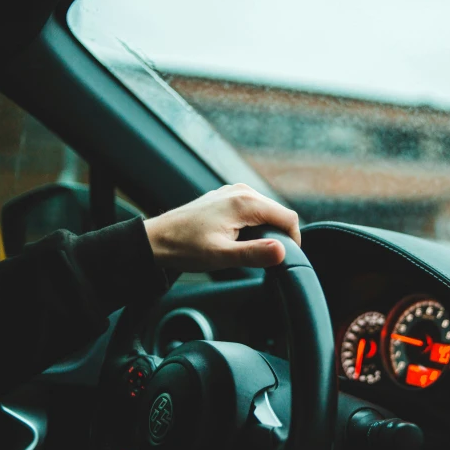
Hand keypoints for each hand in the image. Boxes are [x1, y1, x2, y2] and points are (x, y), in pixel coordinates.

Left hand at [143, 184, 299, 271]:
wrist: (156, 239)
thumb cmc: (184, 247)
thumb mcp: (221, 256)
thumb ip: (254, 254)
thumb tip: (282, 251)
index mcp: (245, 202)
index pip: (288, 217)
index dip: (293, 240)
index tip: (284, 258)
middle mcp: (242, 191)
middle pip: (278, 213)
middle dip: (278, 235)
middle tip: (262, 258)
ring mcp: (233, 191)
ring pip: (266, 211)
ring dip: (265, 230)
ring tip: (246, 249)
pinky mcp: (226, 197)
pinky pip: (252, 209)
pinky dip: (253, 225)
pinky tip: (236, 239)